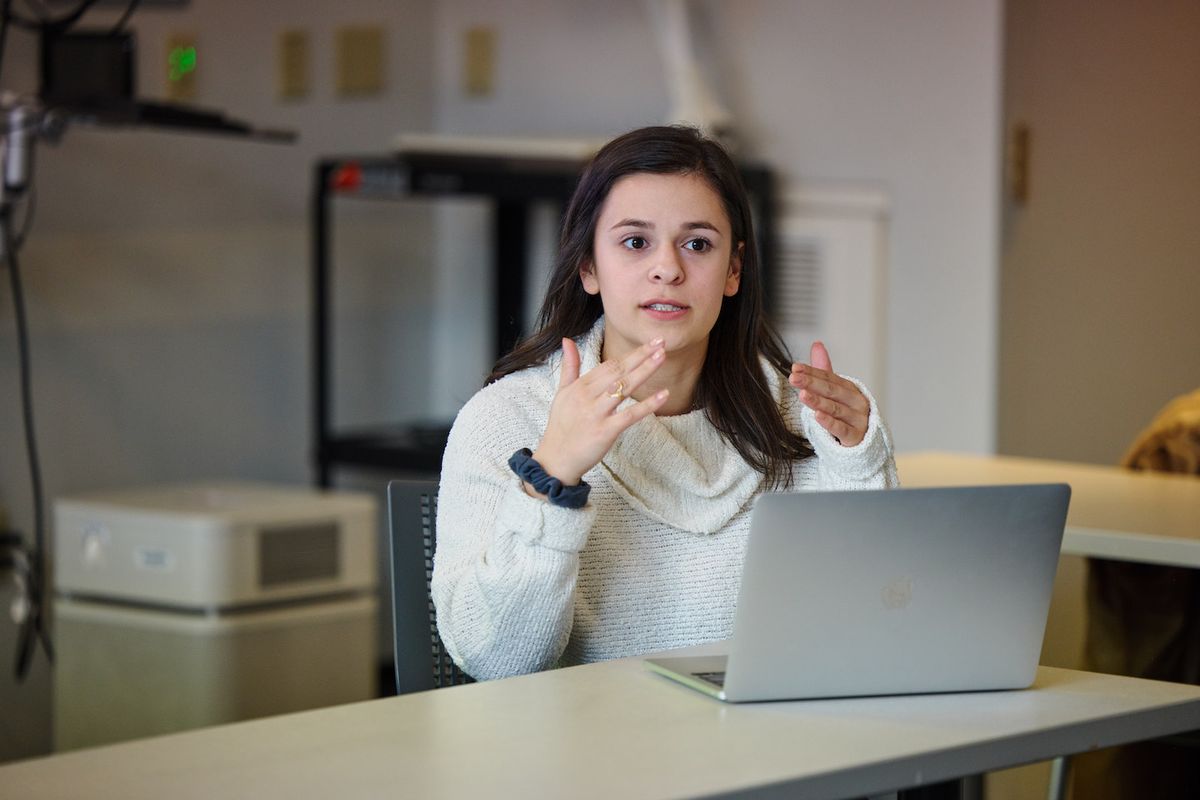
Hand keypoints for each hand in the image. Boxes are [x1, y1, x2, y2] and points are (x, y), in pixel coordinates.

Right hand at [531, 337, 669, 486]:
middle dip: (641, 355)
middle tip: (660, 342)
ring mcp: (596, 414)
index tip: (649, 343)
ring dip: (645, 371)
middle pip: (618, 371)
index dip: (630, 354)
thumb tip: (567, 340)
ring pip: (624, 387)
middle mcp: (587, 397)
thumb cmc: (561, 426)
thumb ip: (569, 366)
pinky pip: (630, 415)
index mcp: (579, 386)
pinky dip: (648, 405)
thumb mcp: (562, 393)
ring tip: (662, 357)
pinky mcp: (605, 431)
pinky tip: (663, 394)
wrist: (555, 460)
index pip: (609, 365)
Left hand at [789, 341, 869, 446]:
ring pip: (835, 409)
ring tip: (802, 395)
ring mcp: (858, 419)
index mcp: (849, 388)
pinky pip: (841, 429)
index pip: (828, 377)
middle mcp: (856, 401)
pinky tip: (817, 416)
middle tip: (793, 378)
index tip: (795, 367)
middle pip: (831, 390)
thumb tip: (817, 344)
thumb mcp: (834, 393)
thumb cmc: (846, 415)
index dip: (811, 372)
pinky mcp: (856, 437)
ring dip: (818, 401)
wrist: (864, 444)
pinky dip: (829, 422)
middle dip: (811, 383)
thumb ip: (824, 371)